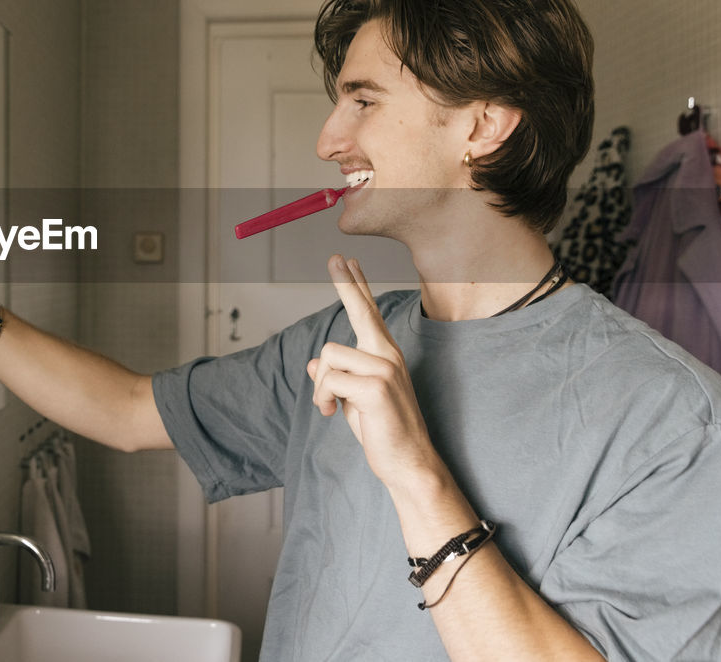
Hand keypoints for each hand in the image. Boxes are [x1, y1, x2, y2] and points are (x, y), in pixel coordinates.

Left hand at [307, 255, 440, 492]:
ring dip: (319, 386)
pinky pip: (329, 379)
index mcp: (385, 355)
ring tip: (329, 407)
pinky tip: (332, 413)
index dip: (356, 286)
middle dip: (346, 283)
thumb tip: (312, 364)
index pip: (369, 312)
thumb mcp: (353, 402)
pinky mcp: (376, 387)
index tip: (347, 260)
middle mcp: (388, 355)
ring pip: (328, 354)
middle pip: (361, 310)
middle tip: (334, 257)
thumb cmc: (382, 432)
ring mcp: (385, 368)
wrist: (408, 463)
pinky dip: (322, 398)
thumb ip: (337, 380)